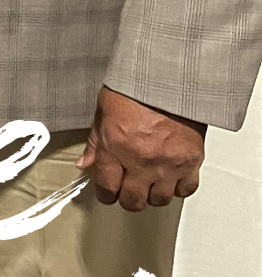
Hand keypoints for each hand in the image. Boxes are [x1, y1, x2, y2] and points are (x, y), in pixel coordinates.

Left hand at [76, 86, 205, 211]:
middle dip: (127, 198)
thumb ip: (95, 142)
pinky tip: (171, 176)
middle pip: (133, 201)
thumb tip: (85, 163)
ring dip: (153, 193)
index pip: (106, 187)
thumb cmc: (137, 87)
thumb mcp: (104, 110)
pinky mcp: (191, 161)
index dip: (105, 193)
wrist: (170, 76)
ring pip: (160, 199)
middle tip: (128, 189)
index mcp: (115, 147)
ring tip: (150, 181)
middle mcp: (141, 160)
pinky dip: (178, 187)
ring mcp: (168, 163)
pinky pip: (185, 189)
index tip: (107, 192)